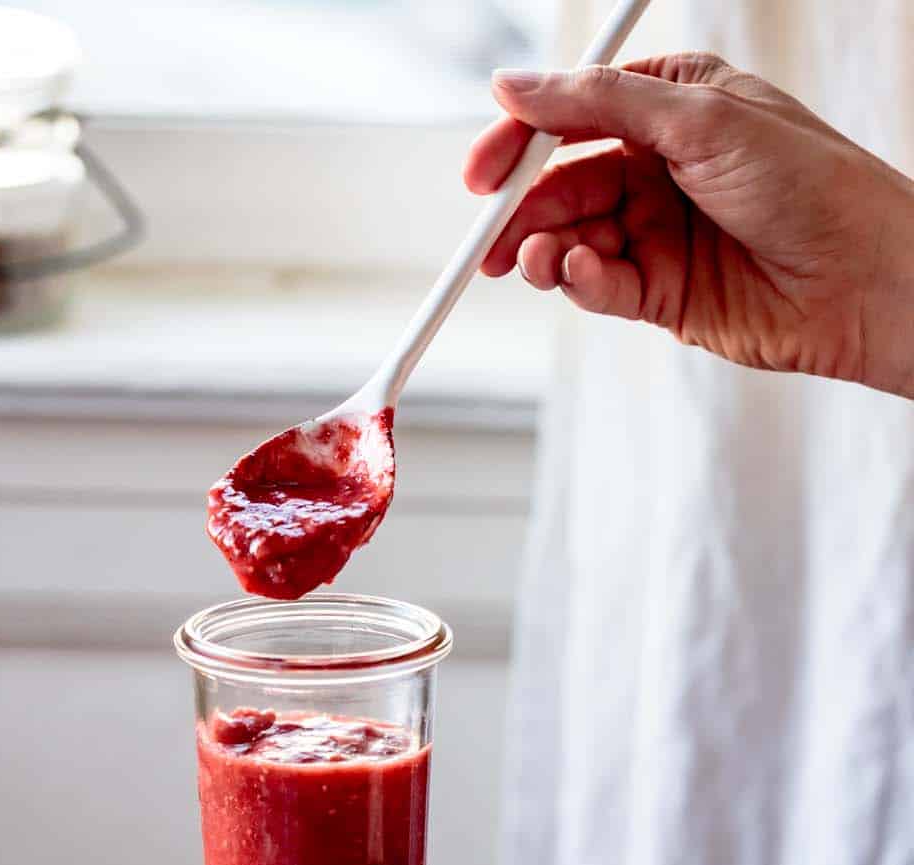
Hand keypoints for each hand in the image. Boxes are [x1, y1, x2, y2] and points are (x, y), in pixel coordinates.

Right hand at [466, 53, 913, 398]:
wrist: (863, 278)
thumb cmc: (810, 183)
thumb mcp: (698, 117)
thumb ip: (599, 103)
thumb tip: (516, 86)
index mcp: (674, 107)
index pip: (576, 114)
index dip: (523, 140)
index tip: (484, 170)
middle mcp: (662, 168)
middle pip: (564, 182)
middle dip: (522, 210)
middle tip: (492, 236)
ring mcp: (659, 233)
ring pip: (574, 238)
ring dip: (547, 250)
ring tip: (538, 260)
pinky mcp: (662, 295)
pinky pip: (600, 285)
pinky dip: (582, 282)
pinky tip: (583, 275)